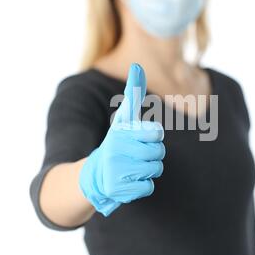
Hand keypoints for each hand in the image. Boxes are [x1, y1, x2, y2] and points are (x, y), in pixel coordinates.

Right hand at [79, 63, 164, 215]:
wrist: (95, 174)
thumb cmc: (118, 141)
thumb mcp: (124, 117)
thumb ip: (133, 92)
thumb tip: (137, 64)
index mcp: (121, 131)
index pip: (157, 132)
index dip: (153, 135)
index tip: (141, 136)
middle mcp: (116, 150)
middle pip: (159, 152)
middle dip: (151, 154)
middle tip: (135, 154)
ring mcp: (115, 171)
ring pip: (155, 170)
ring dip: (148, 170)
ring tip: (132, 167)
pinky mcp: (117, 190)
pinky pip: (149, 187)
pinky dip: (142, 185)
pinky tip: (129, 181)